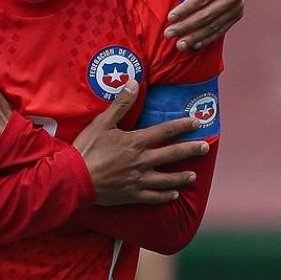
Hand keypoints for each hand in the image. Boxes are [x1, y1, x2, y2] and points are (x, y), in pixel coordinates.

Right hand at [73, 80, 208, 205]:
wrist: (75, 178)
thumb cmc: (87, 149)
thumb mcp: (102, 122)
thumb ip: (120, 104)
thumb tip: (132, 82)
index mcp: (136, 142)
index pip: (166, 131)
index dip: (183, 125)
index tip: (197, 121)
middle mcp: (142, 161)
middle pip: (173, 154)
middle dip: (191, 150)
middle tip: (205, 148)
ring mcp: (138, 180)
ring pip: (167, 179)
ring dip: (182, 177)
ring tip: (192, 175)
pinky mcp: (132, 195)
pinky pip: (154, 197)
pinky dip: (165, 196)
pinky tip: (173, 195)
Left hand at [165, 0, 244, 50]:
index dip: (186, 9)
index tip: (169, 18)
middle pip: (207, 15)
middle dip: (187, 26)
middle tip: (168, 34)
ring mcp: (238, 6)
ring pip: (214, 25)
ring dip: (196, 37)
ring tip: (179, 45)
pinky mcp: (237, 14)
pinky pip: (222, 29)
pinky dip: (208, 38)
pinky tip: (194, 45)